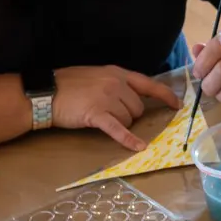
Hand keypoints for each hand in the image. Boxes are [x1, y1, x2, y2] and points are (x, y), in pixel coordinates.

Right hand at [53, 66, 180, 150]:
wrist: (43, 93)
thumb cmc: (68, 84)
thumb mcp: (96, 76)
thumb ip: (116, 83)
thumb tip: (134, 96)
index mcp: (117, 73)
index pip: (148, 84)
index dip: (165, 95)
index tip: (176, 104)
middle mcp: (116, 83)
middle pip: (138, 107)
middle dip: (130, 115)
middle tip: (109, 113)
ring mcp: (107, 98)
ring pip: (129, 119)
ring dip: (120, 122)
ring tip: (98, 116)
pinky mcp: (97, 114)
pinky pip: (118, 129)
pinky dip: (128, 139)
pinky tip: (138, 147)